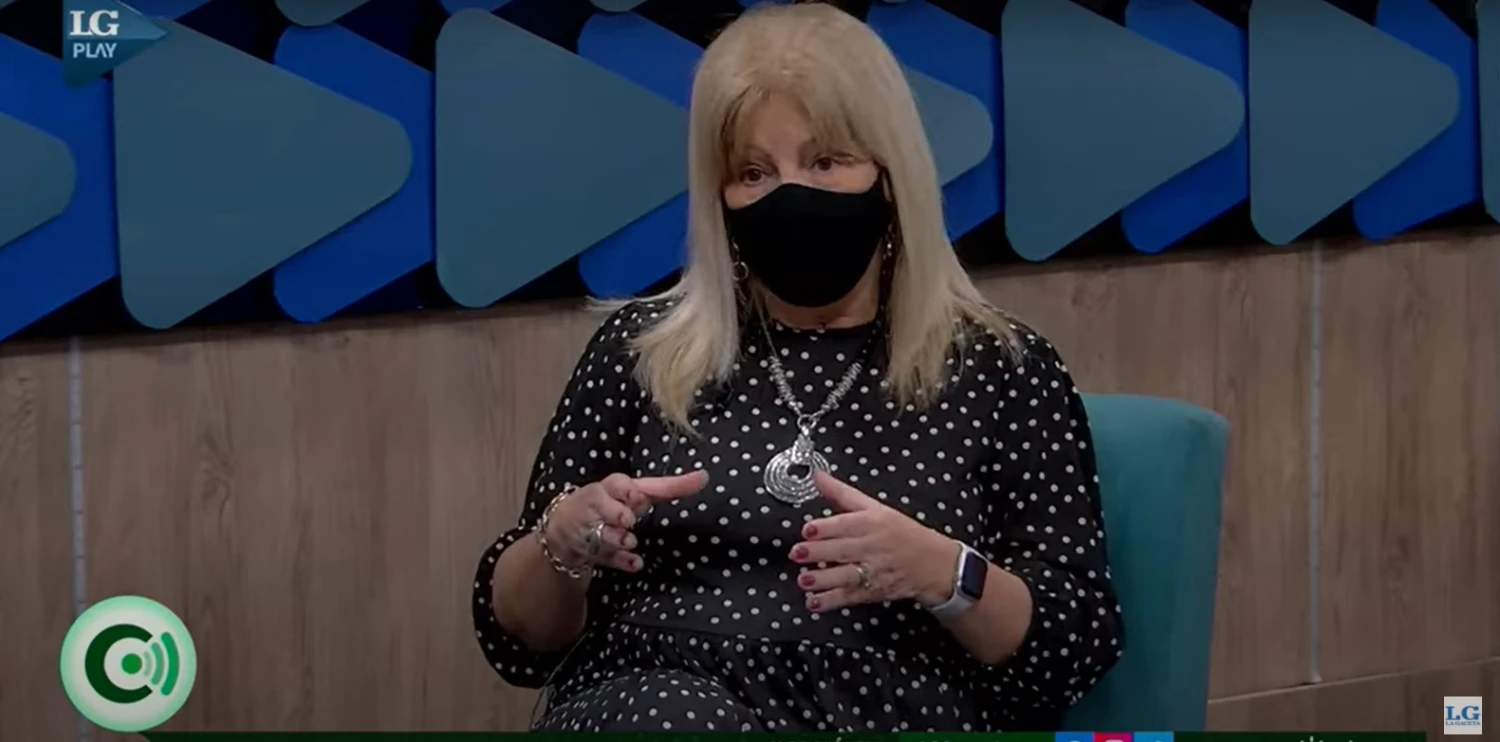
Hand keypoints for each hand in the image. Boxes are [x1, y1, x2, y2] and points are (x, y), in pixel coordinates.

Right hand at [542, 471, 707, 572]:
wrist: (567, 526)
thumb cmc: (612, 502)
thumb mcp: (637, 491)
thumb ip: (669, 487)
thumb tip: (704, 477)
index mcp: (614, 486)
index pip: (624, 486)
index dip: (631, 494)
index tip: (640, 500)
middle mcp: (600, 504)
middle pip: (609, 509)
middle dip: (621, 515)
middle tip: (629, 521)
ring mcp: (591, 527)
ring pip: (605, 534)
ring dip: (618, 538)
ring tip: (629, 541)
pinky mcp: (586, 548)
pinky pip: (605, 556)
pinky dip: (620, 561)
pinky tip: (635, 563)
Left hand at [790, 471, 958, 612]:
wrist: (934, 563)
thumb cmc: (902, 532)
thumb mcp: (875, 507)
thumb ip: (842, 493)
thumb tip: (817, 477)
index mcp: (872, 522)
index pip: (846, 524)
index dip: (825, 527)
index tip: (807, 529)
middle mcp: (872, 546)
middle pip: (842, 549)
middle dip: (818, 552)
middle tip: (797, 553)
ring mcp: (874, 571)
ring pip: (846, 576)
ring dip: (823, 579)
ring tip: (803, 580)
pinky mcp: (874, 591)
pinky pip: (851, 597)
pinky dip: (832, 601)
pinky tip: (814, 603)